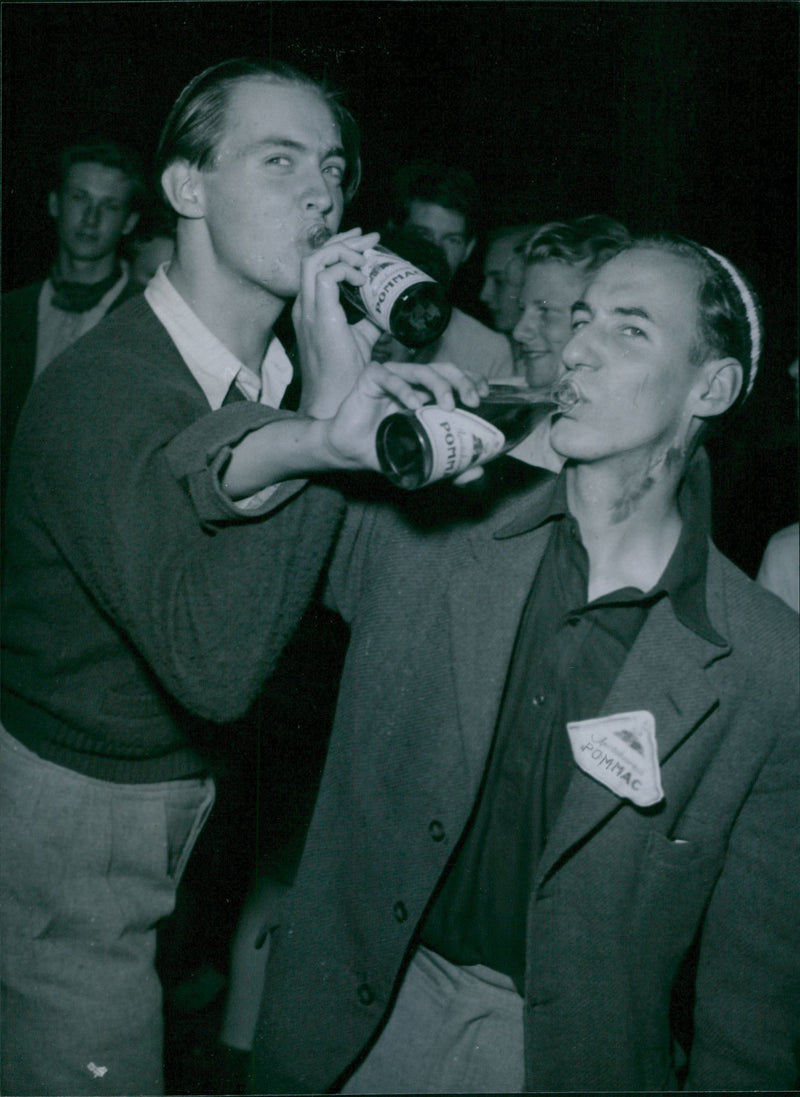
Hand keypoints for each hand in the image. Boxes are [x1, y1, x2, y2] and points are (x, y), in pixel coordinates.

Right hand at [293, 228, 380, 418]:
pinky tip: (362, 279)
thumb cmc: (345, 376)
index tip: (366, 245)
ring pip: (314, 260)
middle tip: (370, 240)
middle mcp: (304, 306)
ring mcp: (308, 311)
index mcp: (311, 308)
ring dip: (343, 252)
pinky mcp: (319, 318)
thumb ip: (370, 321)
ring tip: (366, 258)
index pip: (317, 265)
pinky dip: (345, 270)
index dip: (340, 248)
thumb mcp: (361, 340)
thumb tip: (391, 310)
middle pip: (314, 256)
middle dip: (343, 241)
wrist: (334, 401)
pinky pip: (326, 277)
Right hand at [322, 360, 479, 469]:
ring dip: (441, 385)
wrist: (350, 453)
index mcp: (425, 393)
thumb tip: (477, 471)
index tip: (486, 395)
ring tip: (449, 405)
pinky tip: (413, 404)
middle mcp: (412, 381)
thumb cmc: (384, 449)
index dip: (472, 380)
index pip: (454, 378)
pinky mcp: (372, 378)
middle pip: (444, 369)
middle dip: (463, 381)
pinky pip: (391, 379)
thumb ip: (449, 464)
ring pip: (423, 370)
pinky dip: (405, 390)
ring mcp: (393, 377)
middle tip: (473, 400)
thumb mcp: (422, 458)